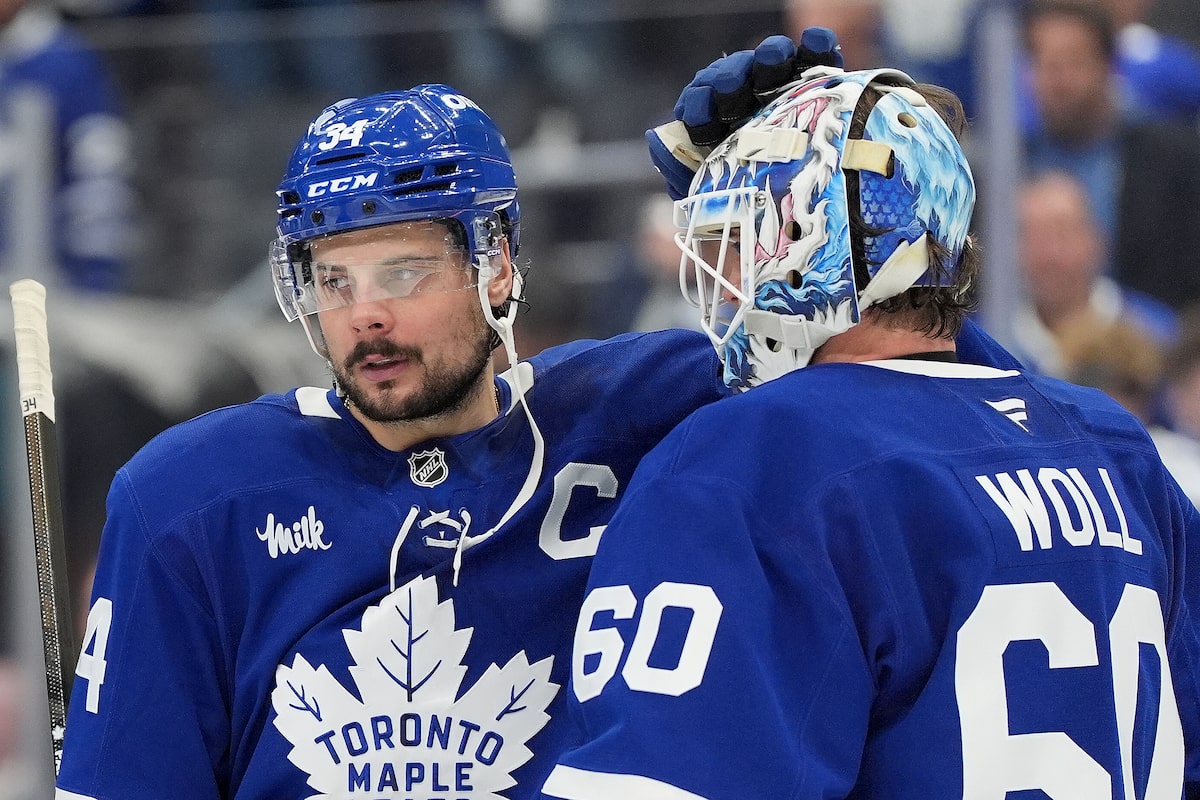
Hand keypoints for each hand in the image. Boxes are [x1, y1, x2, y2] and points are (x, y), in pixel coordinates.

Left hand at [647, 29, 841, 199]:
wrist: (814, 219)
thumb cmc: (756, 209)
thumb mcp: (715, 198)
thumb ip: (681, 170)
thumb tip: (655, 138)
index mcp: (721, 123)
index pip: (701, 100)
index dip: (697, 101)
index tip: (697, 112)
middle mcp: (749, 100)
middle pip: (733, 75)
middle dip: (726, 77)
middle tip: (728, 88)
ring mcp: (784, 89)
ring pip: (771, 59)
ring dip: (769, 55)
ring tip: (772, 61)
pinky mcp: (821, 83)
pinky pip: (817, 55)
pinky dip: (815, 44)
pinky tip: (813, 44)